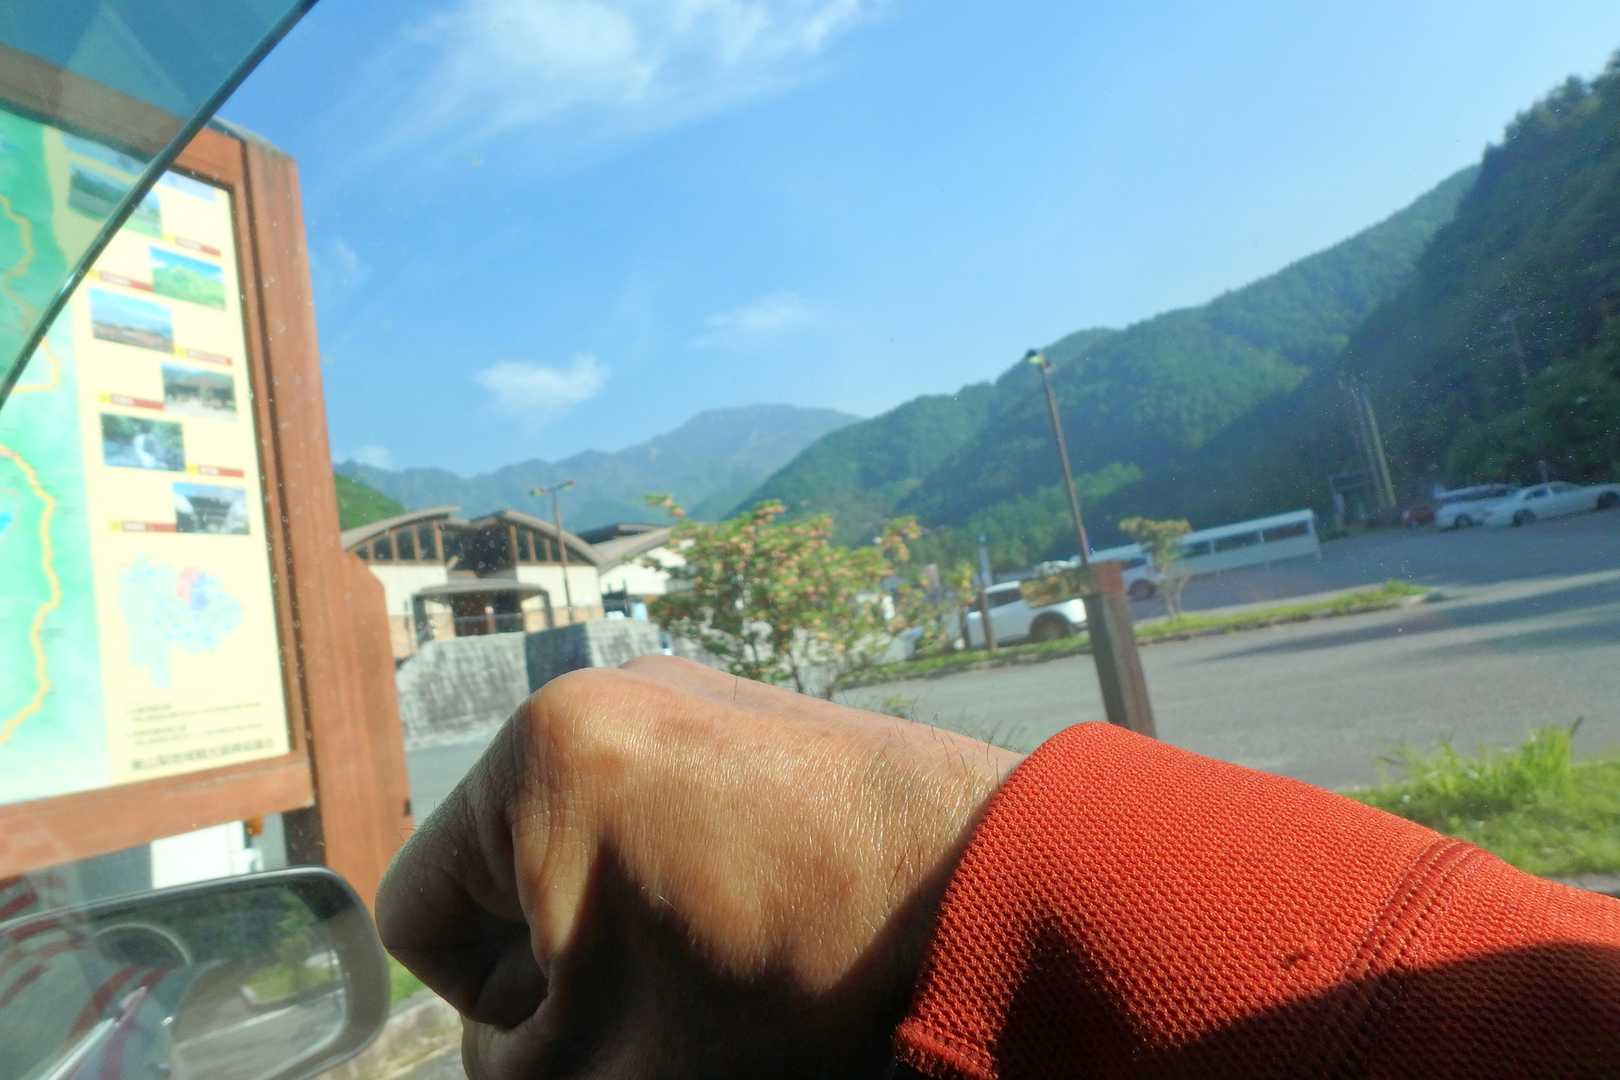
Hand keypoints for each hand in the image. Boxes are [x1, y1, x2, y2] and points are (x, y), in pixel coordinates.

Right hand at [376, 656, 1019, 1077]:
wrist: (985, 894)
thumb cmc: (789, 980)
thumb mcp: (613, 1066)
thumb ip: (511, 1073)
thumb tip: (508, 1042)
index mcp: (537, 758)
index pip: (418, 917)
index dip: (483, 1014)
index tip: (584, 1034)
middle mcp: (597, 692)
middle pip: (499, 871)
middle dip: (549, 964)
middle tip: (644, 1014)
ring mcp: (678, 688)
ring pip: (579, 842)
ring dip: (611, 925)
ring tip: (701, 971)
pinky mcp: (740, 707)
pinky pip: (652, 802)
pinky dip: (668, 874)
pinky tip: (745, 921)